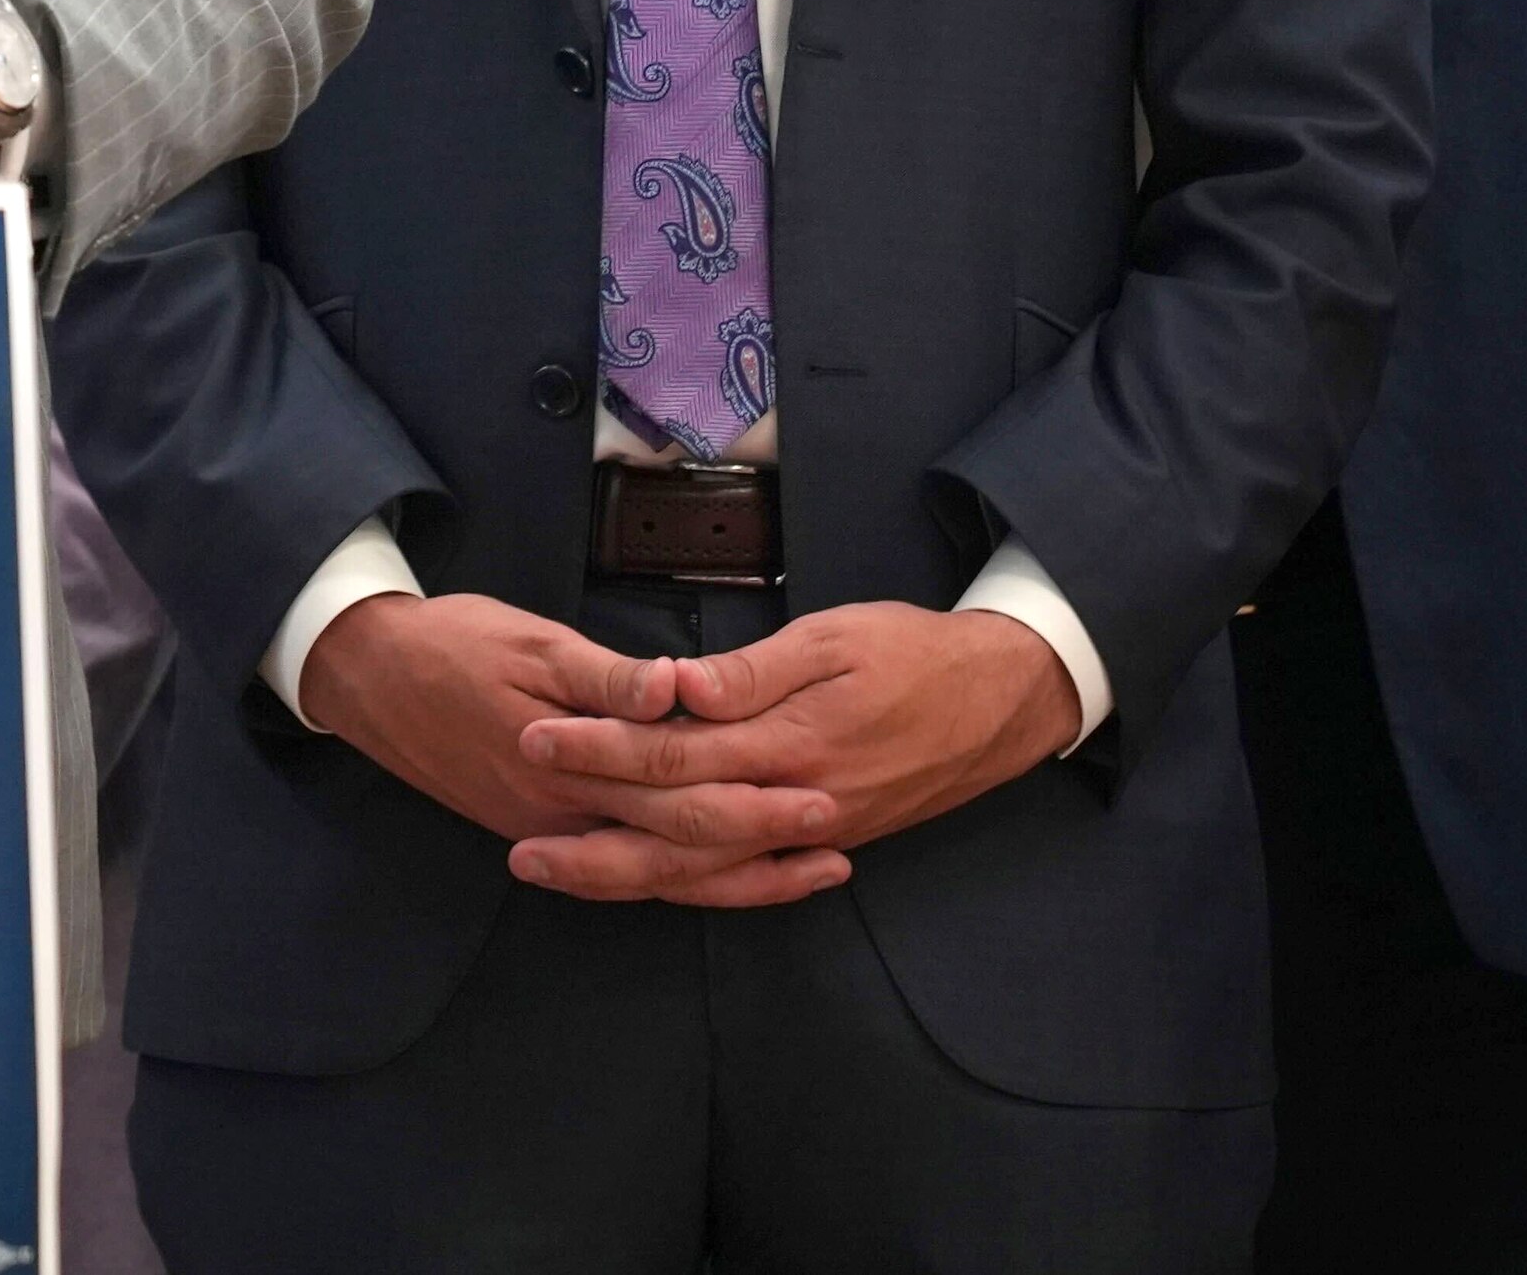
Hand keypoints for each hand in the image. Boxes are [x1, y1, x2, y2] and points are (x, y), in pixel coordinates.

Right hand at [298, 590, 847, 907]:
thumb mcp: (531, 643)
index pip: (680, 800)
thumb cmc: (453, 645)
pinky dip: (684, 877)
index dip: (755, 804)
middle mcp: (563, 817)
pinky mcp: (542, 829)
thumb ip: (608, 678)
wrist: (366, 676)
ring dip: (736, 877)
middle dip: (764, 848)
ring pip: (658, 875)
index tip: (821, 794)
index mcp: (567, 768)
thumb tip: (679, 687)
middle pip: (681, 850)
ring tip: (808, 872)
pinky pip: (628, 869)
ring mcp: (551, 832)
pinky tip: (726, 872)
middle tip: (838, 838)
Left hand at [512, 600, 1077, 897]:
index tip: (538, 739)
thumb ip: (750, 672)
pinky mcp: (829, 837)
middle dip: (595, 836)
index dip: (602, 749)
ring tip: (559, 873)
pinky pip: (748, 874)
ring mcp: (815, 829)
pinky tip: (647, 887)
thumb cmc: (915, 652)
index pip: (675, 754)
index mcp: (791, 743)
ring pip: (708, 869)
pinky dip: (695, 887)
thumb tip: (676, 689)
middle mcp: (798, 800)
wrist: (1007, 698)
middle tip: (519, 844)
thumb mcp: (831, 638)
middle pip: (679, 831)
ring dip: (629, 875)